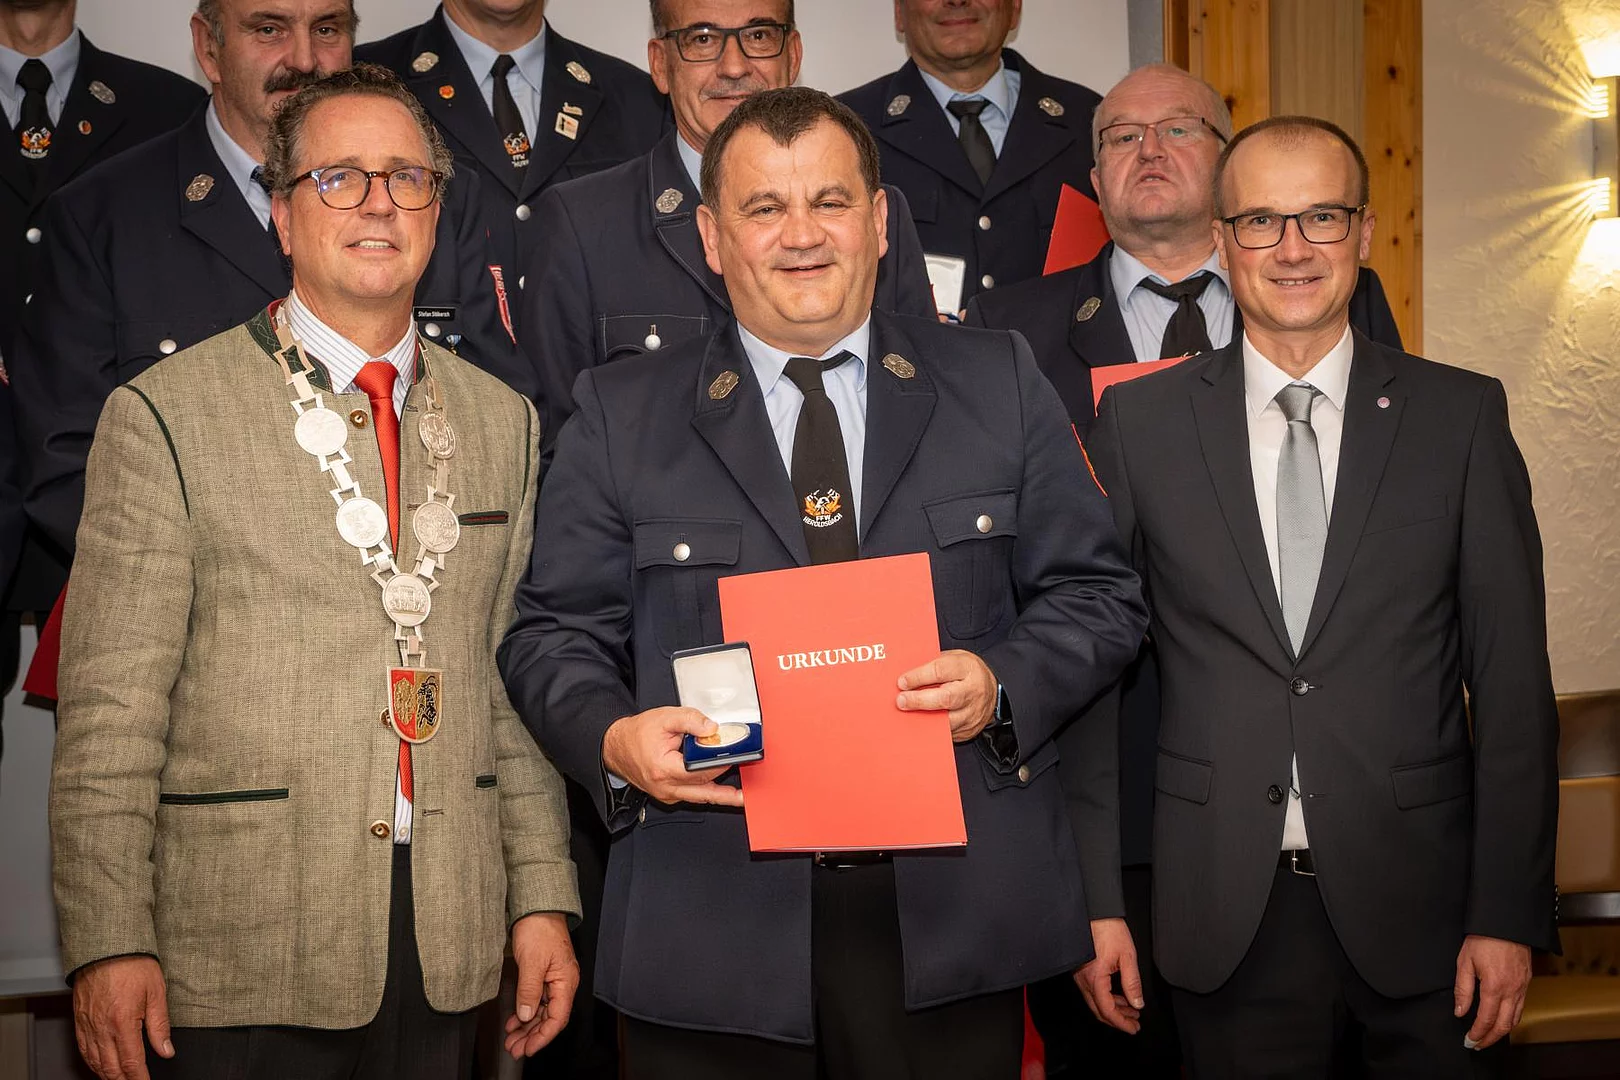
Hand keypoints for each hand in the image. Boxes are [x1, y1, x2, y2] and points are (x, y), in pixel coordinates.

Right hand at [71, 955, 171, 1079]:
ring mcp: (88, 1025)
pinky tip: (99, 1066)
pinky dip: (92, 1062)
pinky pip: (83, 1049)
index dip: (140, 1078)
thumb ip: (160, 1026)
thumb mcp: (156, 992)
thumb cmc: (132, 964)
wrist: (106, 947)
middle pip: (111, 1068)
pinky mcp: (79, 1020)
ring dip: (107, 1075)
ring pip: (95, 1062)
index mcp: (123, 1022)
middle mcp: (102, 1027)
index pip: (132, 1062)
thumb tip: (166, 1050)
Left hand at [504, 913, 579, 1057]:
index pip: (558, 1018)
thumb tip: (525, 1014)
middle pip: (550, 1018)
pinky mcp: (543, 975)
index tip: (528, 1048)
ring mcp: (553, 980)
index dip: (543, 1036)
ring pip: (542, 1011)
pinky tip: (514, 1020)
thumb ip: (529, 990)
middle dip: (532, 1036)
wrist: (537, 907)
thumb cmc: (540, 928)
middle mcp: (562, 983)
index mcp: (566, 981)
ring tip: (512, 1039)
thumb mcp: (532, 961)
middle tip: (515, 1048)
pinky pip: (536, 1000)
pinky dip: (525, 1012)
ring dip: (527, 1027)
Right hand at [601, 706, 744, 806]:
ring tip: (742, 797)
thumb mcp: (664, 718)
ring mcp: (667, 795)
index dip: (719, 762)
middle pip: (704, 786)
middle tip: (745, 769)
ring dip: (722, 795)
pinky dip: (708, 792)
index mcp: (663, 768)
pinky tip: (723, 791)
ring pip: (700, 796)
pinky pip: (693, 796)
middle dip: (725, 775)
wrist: (616, 747)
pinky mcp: (669, 796)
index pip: (699, 770)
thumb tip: (712, 728)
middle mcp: (665, 787)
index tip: (736, 755)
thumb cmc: (637, 734)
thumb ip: (690, 720)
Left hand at [896, 650, 997, 740]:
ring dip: (923, 718)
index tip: (902, 682)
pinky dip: (930, 730)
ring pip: (946, 721)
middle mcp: (972, 691)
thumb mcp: (954, 659)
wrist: (993, 691)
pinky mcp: (968, 730)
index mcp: (967, 668)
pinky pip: (947, 733)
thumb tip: (906, 674)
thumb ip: (932, 664)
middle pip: (945, 698)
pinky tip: (917, 725)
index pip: (940, 671)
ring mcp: (972, 713)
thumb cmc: (967, 673)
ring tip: (906, 715)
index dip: (919, 677)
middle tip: (901, 701)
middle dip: (919, 700)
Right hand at [1073, 918, 1143, 1033]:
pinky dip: (1107, 998)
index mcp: (1095, 978)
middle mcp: (1084, 980)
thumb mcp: (1127, 956)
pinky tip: (1120, 997)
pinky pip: (1093, 992)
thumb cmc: (1108, 929)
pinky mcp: (1082, 970)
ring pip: (1096, 1002)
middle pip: (1099, 1010)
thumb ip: (1132, 983)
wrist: (1095, 912)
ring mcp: (1080, 975)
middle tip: (1134, 1023)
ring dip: (1114, 1009)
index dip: (1121, 1023)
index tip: (1134, 1028)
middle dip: (1118, 1020)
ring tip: (1132, 1010)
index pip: (1107, 1010)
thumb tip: (1137, 1003)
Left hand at [1454, 934, 1530, 1049]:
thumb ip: (1463, 990)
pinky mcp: (1527, 982)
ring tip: (1489, 1037)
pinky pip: (1521, 1007)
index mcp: (1494, 987)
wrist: (1506, 923)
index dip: (1477, 1033)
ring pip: (1515, 1019)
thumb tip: (1460, 1012)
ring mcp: (1522, 987)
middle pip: (1503, 1025)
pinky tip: (1502, 1020)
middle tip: (1477, 1044)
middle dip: (1490, 1039)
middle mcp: (1512, 991)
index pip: (1486, 1020)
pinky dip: (1512, 1019)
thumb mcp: (1464, 962)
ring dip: (1502, 1032)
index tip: (1469, 1040)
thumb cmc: (1483, 939)